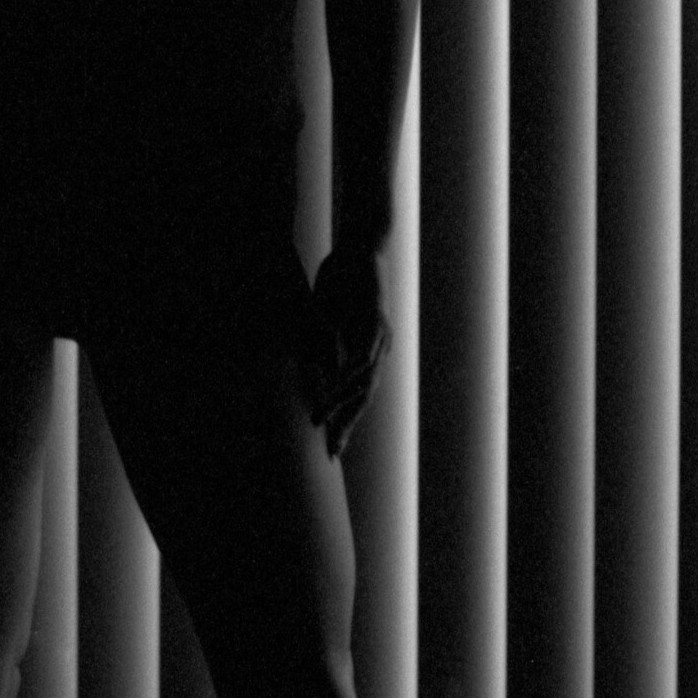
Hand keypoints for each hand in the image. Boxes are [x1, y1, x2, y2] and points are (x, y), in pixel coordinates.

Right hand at [301, 247, 390, 458]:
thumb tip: (316, 367)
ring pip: (362, 382)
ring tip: (321, 421)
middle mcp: (380, 351)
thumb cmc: (343, 281)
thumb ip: (325, 343)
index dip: (345, 421)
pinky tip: (333, 388)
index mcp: (369, 353)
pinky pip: (361, 356)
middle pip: (365, 398)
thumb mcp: (328, 318)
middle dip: (346, 425)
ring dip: (340, 403)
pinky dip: (346, 374)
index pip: (358, 396)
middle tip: (331, 450)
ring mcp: (381, 338)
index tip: (331, 446)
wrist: (361, 247)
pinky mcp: (375, 322)